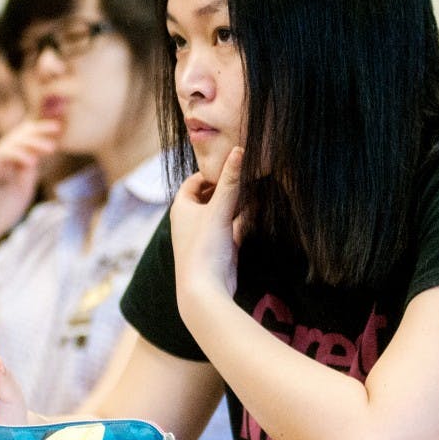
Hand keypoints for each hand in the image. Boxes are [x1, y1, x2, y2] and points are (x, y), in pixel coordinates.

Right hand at [0, 119, 60, 246]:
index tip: (60, 132)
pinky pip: (0, 155)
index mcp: (7, 163)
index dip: (40, 134)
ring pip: (10, 143)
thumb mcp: (22, 190)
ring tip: (50, 148)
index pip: (24, 141)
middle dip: (38, 130)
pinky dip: (17, 155)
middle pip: (17, 136)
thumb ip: (29, 172)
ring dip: (32, 143)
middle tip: (57, 128)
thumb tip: (38, 155)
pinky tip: (31, 162)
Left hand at [169, 146, 244, 305]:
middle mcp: (189, 220)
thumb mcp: (219, 209)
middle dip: (226, 185)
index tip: (230, 163)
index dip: (211, 172)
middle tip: (246, 173)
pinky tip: (257, 210)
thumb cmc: (204, 248)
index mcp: (181, 207)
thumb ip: (231, 180)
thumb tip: (239, 149)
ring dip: (236, 201)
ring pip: (221, 211)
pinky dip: (242, 218)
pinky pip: (231, 227)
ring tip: (255, 187)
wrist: (205, 290)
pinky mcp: (218, 249)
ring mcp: (204, 235)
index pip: (194, 181)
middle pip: (208, 195)